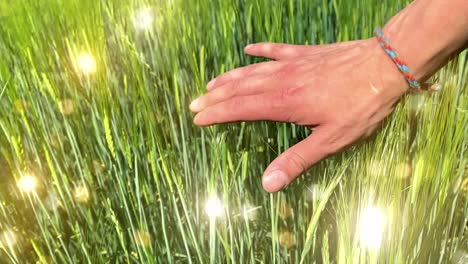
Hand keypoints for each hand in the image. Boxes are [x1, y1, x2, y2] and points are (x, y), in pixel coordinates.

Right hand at [190, 38, 408, 191]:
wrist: (384, 65)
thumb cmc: (360, 106)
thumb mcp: (331, 140)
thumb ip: (297, 160)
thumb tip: (268, 183)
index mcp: (284, 103)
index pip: (240, 108)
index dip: (217, 114)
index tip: (197, 118)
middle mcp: (281, 81)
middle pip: (240, 88)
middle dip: (215, 97)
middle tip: (195, 103)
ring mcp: (293, 63)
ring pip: (252, 70)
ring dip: (230, 77)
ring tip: (212, 84)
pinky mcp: (306, 53)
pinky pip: (276, 50)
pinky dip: (260, 50)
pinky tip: (248, 50)